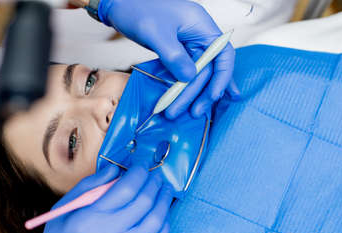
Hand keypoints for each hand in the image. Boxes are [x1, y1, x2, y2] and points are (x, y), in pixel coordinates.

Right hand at [17, 165, 172, 232]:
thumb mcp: (62, 212)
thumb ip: (89, 186)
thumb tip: (116, 170)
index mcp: (88, 219)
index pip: (125, 188)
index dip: (139, 173)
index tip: (141, 166)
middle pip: (144, 202)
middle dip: (154, 183)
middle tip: (156, 176)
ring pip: (155, 222)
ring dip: (164, 202)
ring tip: (165, 191)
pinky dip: (164, 227)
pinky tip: (163, 217)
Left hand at [98, 0, 240, 117]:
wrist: (119, 4)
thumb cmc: (137, 8)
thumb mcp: (156, 32)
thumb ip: (174, 56)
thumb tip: (189, 78)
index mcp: (201, 26)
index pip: (222, 54)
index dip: (222, 77)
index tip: (214, 96)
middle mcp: (199, 36)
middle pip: (209, 69)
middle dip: (200, 92)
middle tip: (193, 112)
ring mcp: (188, 45)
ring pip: (196, 74)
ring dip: (190, 94)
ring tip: (178, 111)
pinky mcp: (177, 52)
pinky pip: (185, 73)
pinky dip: (184, 88)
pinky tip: (186, 101)